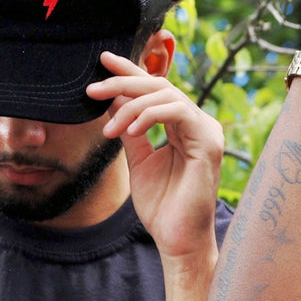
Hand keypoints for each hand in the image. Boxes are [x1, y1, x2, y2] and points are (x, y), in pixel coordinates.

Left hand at [88, 52, 223, 259]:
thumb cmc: (162, 206)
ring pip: (167, 95)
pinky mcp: (208, 141)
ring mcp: (206, 131)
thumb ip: (130, 131)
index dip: (131, 72)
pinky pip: (177, 112)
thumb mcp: (138, 161)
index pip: (156, 91)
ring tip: (109, 128)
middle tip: (92, 89)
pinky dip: (150, 116)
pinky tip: (129, 130)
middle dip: (123, 83)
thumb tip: (111, 103)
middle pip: (160, 86)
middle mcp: (198, 124)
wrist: (177, 239)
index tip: (104, 60)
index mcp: (183, 127)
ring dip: (131, 105)